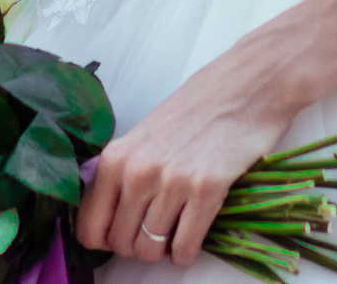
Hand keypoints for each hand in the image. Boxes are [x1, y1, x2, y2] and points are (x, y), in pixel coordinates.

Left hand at [76, 47, 298, 266]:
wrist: (247, 84)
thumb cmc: (197, 109)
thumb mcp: (144, 136)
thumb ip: (122, 173)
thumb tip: (109, 217)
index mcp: (116, 158)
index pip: (89, 228)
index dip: (105, 239)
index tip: (123, 234)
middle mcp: (138, 172)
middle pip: (120, 244)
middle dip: (136, 246)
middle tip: (154, 233)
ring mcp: (172, 182)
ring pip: (150, 250)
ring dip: (163, 250)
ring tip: (175, 232)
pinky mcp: (206, 190)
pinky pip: (184, 247)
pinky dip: (186, 253)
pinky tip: (192, 238)